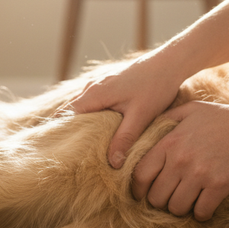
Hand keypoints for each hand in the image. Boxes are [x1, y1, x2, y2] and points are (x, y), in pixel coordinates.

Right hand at [63, 49, 184, 168]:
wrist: (168, 64)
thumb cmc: (155, 87)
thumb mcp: (140, 116)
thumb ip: (124, 138)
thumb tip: (112, 163)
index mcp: (94, 94)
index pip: (65, 115)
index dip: (60, 133)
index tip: (60, 152)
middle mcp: (92, 88)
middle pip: (70, 113)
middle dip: (69, 133)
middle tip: (71, 156)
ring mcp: (99, 86)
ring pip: (82, 109)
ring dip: (81, 126)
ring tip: (84, 149)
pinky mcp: (109, 87)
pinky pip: (92, 105)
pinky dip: (91, 118)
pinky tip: (100, 133)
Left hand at [131, 100, 228, 219]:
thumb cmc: (224, 115)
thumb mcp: (189, 110)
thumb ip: (166, 119)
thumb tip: (147, 130)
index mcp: (170, 143)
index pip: (141, 175)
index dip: (138, 190)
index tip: (143, 195)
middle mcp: (181, 160)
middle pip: (157, 197)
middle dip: (161, 202)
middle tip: (170, 199)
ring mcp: (200, 173)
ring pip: (177, 208)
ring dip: (181, 209)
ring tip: (188, 202)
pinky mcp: (220, 185)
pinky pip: (201, 211)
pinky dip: (202, 213)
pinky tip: (205, 206)